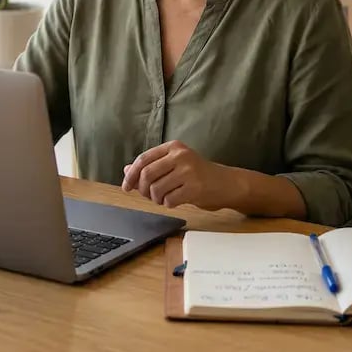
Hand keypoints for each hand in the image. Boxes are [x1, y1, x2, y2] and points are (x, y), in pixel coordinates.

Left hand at [121, 140, 237, 209]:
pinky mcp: (195, 187)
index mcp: (173, 147)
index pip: (143, 159)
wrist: (226, 183)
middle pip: (147, 174)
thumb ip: (151, 166)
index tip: (126, 186)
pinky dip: (167, 204)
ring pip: (156, 188)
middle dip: (142, 189)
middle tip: (147, 195)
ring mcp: (188, 171)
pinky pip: (169, 200)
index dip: (131, 174)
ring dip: (155, 198)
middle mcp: (180, 155)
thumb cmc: (198, 175)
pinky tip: (174, 201)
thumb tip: (126, 170)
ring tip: (163, 198)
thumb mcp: (174, 165)